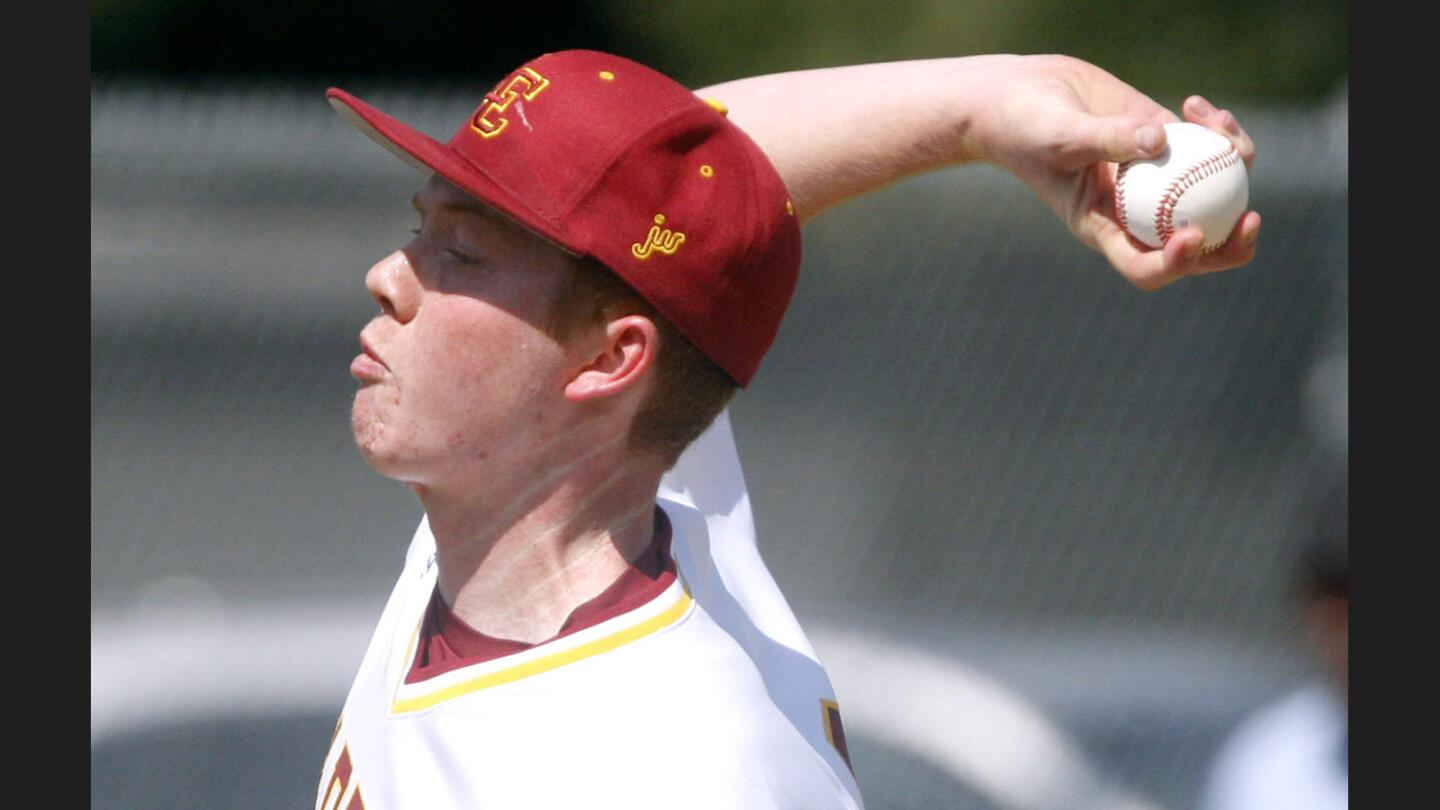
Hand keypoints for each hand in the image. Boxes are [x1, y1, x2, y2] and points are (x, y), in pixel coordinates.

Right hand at [970, 55, 1260, 290]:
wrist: (1024, 93)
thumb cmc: (1026, 125)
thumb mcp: (1058, 136)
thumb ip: (1106, 139)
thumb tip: (1162, 140)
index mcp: (1105, 229)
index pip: (1144, 266)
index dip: (1174, 262)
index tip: (1190, 234)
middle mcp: (1137, 213)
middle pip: (1197, 247)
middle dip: (1232, 242)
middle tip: (1253, 219)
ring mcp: (1158, 180)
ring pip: (1215, 193)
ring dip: (1234, 165)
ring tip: (1221, 125)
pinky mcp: (1169, 143)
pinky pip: (1211, 150)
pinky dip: (1218, 130)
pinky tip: (1199, 105)